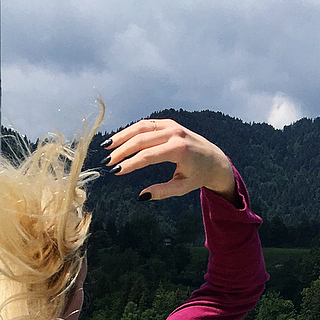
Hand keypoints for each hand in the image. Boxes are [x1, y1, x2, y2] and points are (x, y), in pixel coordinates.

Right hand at [104, 118, 239, 204]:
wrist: (213, 158)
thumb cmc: (197, 176)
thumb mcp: (182, 188)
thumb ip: (162, 192)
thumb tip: (141, 196)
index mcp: (179, 149)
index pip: (148, 156)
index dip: (129, 164)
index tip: (115, 172)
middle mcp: (174, 133)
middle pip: (141, 140)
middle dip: (121, 151)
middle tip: (106, 163)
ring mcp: (171, 125)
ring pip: (141, 128)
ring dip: (122, 137)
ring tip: (107, 147)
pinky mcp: (168, 123)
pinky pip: (146, 125)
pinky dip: (131, 131)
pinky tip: (119, 140)